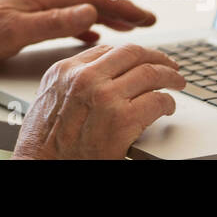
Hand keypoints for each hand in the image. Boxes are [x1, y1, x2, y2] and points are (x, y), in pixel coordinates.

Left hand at [0, 0, 157, 65]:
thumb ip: (54, 21)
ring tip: (124, 26)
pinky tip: (85, 33)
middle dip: (119, 8)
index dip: (122, 5)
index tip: (147, 18)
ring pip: (73, 5)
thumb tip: (91, 10)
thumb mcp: (15, 31)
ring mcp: (25, 0)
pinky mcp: (15, 11)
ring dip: (101, 15)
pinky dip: (78, 22)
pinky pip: (58, 14)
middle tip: (147, 21)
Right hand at [12, 43, 184, 158]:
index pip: (109, 50)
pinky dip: (168, 103)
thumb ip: (72, 83)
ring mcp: (104, 97)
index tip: (144, 59)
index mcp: (65, 70)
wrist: (40, 166)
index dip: (133, 54)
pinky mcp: (122, 121)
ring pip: (149, 74)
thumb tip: (101, 75)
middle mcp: (85, 78)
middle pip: (132, 54)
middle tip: (170, 66)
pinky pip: (156, 102)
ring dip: (169, 77)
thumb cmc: (43, 143)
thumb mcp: (49, 100)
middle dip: (157, 58)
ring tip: (176, 84)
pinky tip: (167, 108)